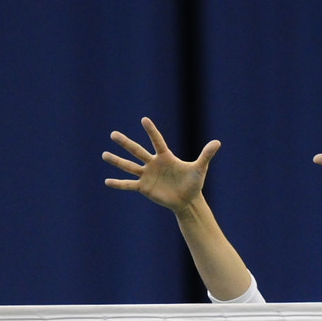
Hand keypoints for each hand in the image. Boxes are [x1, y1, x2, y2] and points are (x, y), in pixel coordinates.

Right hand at [103, 118, 219, 213]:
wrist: (187, 200)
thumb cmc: (194, 183)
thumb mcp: (200, 168)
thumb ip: (206, 155)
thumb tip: (218, 142)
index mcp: (165, 156)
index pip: (157, 141)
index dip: (151, 131)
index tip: (144, 120)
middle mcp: (153, 164)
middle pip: (137, 151)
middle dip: (125, 143)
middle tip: (113, 134)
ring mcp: (147, 175)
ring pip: (129, 166)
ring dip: (116, 161)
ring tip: (103, 154)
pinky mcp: (144, 188)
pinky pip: (129, 185)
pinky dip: (118, 184)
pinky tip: (107, 181)